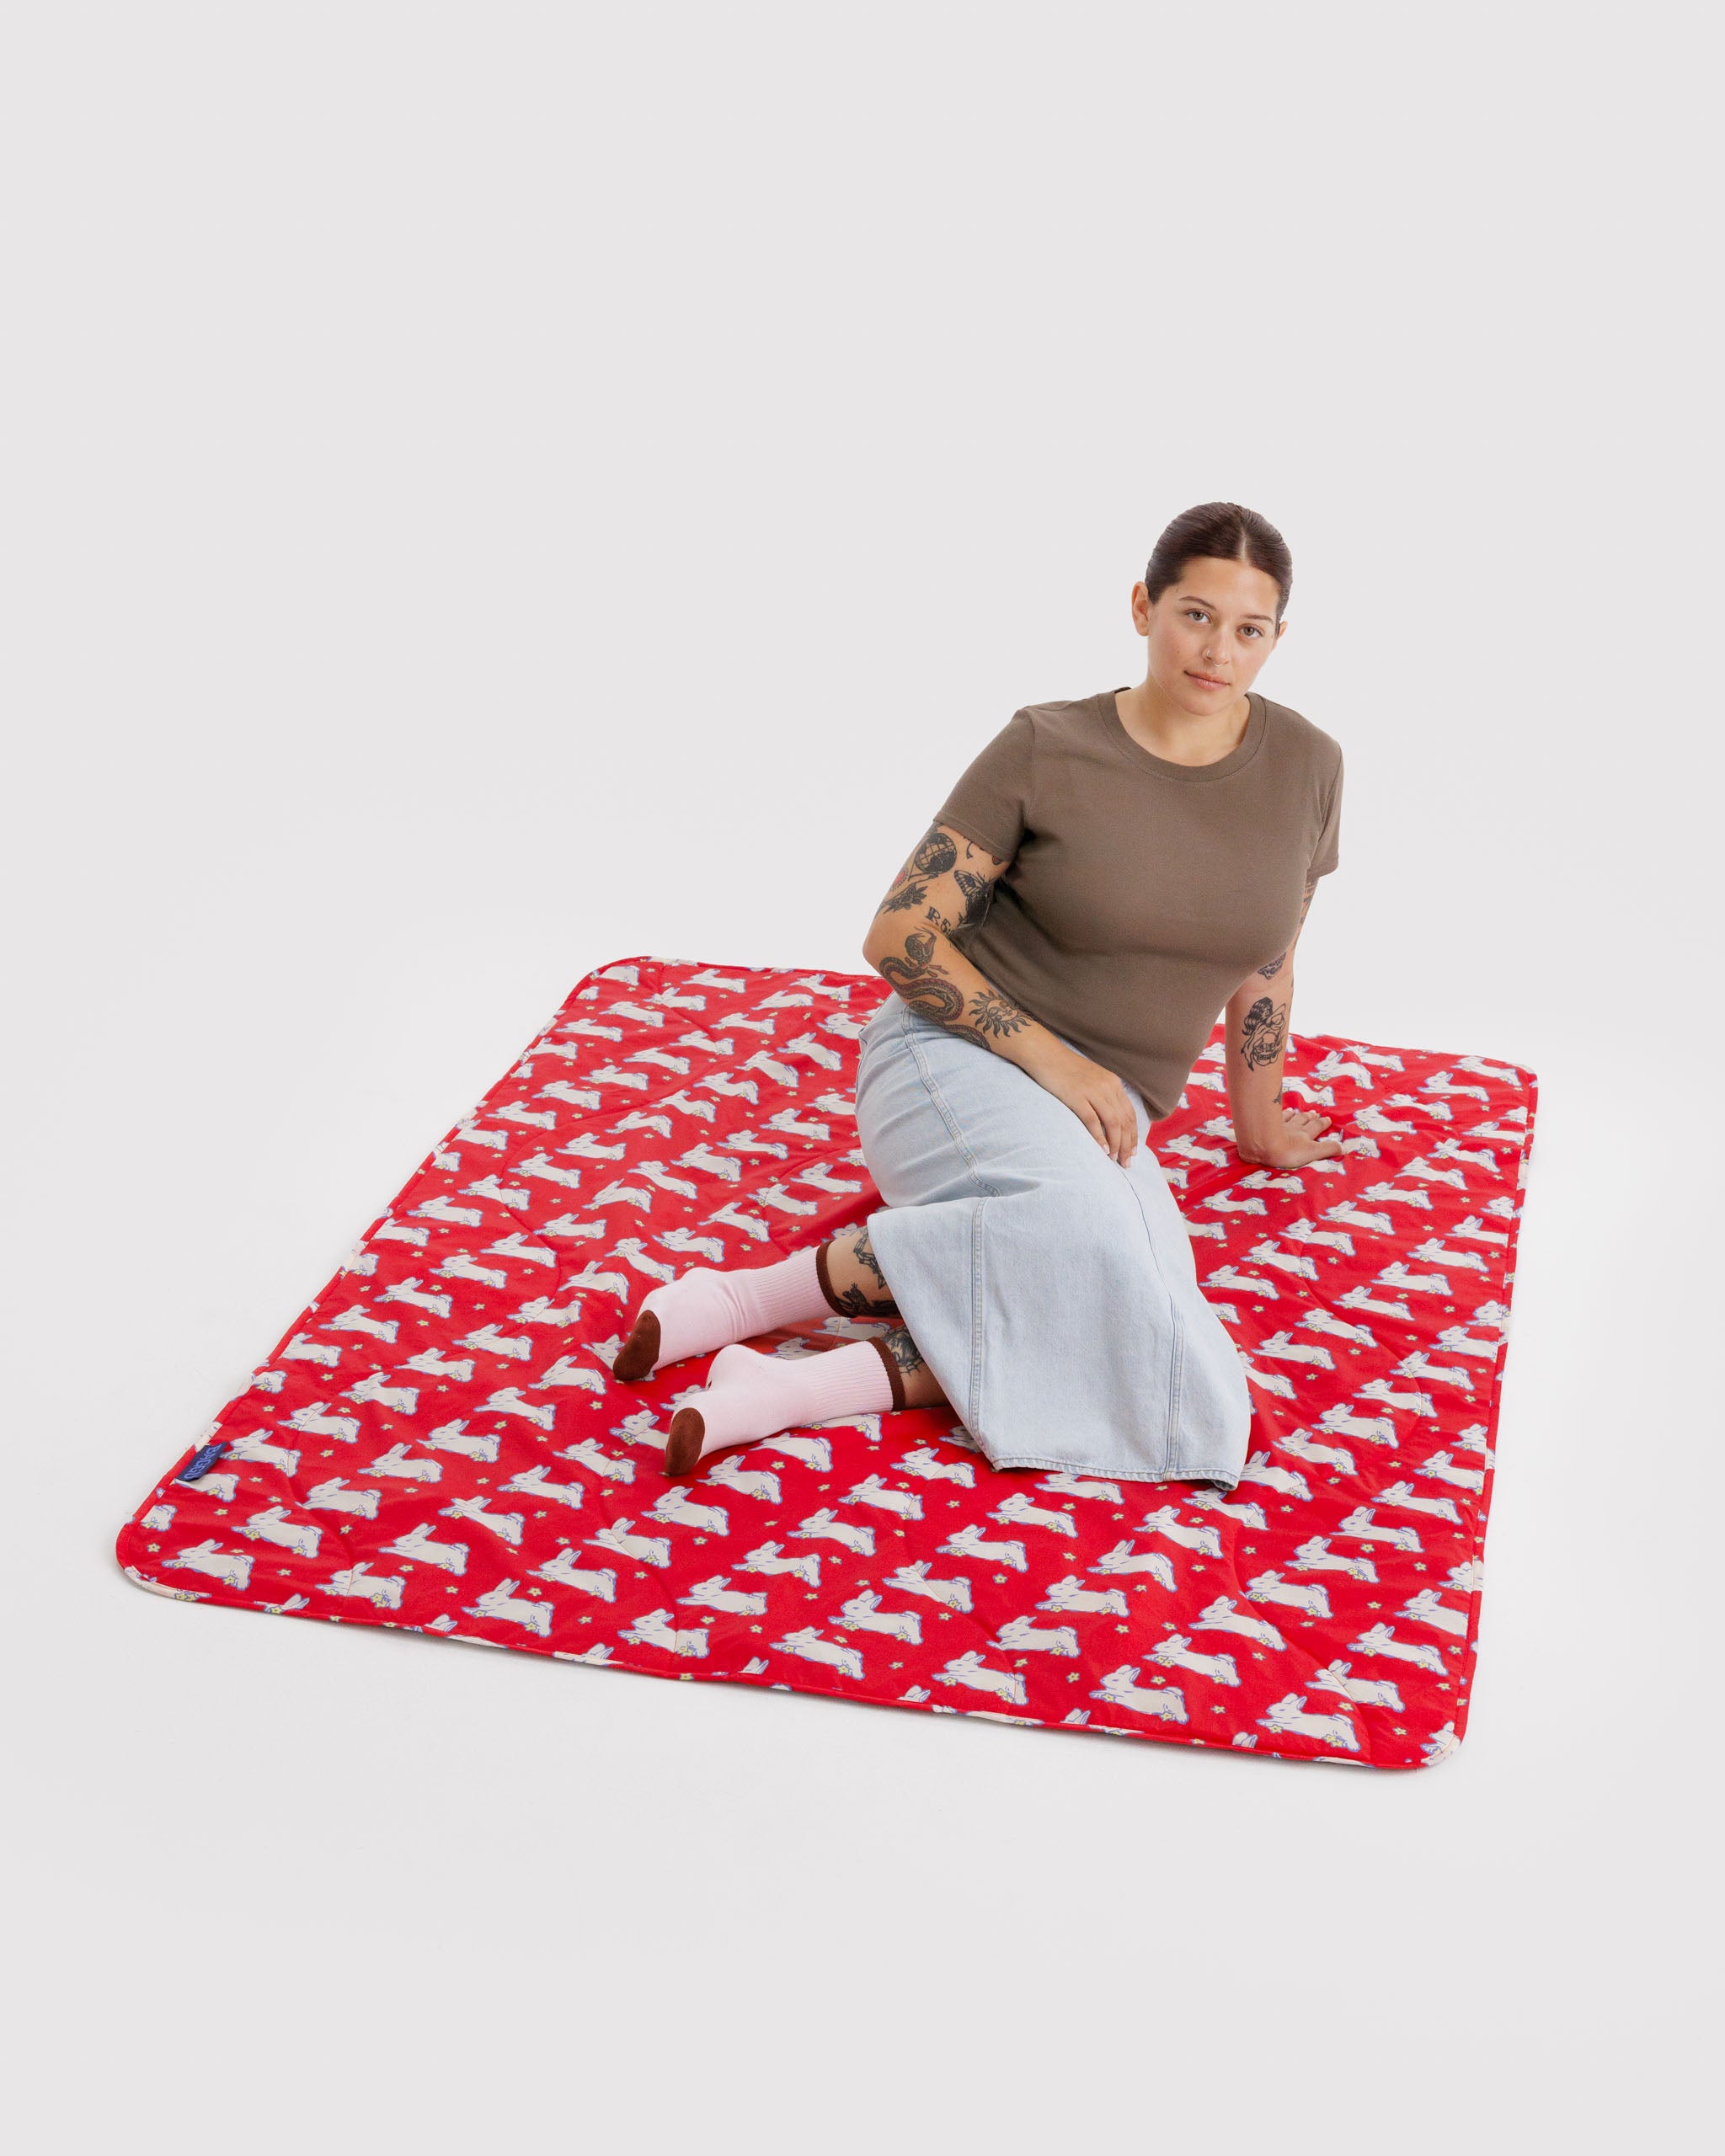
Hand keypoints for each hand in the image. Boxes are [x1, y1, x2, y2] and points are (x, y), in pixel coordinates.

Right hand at [1031, 1045, 1139, 1164]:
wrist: (1044, 1053)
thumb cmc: (1064, 1068)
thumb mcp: (1091, 1078)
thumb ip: (1102, 1095)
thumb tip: (1108, 1119)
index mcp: (1113, 1083)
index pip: (1130, 1114)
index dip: (1133, 1135)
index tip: (1133, 1152)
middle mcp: (1107, 1086)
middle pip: (1124, 1121)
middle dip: (1127, 1144)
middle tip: (1126, 1162)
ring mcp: (1092, 1091)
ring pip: (1112, 1122)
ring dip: (1116, 1144)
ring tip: (1114, 1159)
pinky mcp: (1076, 1096)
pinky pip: (1092, 1120)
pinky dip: (1099, 1137)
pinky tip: (1102, 1149)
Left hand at [1237, 1106, 1343, 1167]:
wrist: (1262, 1145)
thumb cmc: (1287, 1152)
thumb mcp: (1312, 1152)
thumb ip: (1328, 1150)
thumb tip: (1345, 1147)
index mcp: (1305, 1135)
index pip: (1316, 1128)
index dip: (1322, 1124)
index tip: (1328, 1118)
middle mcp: (1293, 1128)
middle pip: (1303, 1121)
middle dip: (1310, 1117)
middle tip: (1314, 1112)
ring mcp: (1278, 1126)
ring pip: (1288, 1118)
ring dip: (1293, 1114)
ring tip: (1295, 1110)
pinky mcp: (1265, 1126)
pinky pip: (1272, 1117)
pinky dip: (1276, 1114)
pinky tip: (1274, 1112)